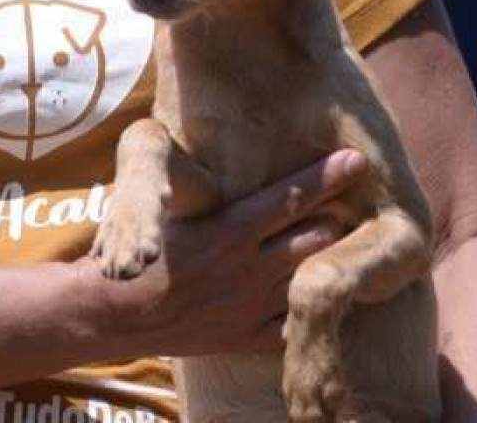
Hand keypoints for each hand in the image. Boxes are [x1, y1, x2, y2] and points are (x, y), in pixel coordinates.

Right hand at [87, 149, 367, 357]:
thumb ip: (203, 187)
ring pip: (307, 278)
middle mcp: (246, 267)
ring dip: (330, 260)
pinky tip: (325, 297)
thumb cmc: (136, 251)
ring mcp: (249, 306)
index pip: (289, 197)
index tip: (357, 158)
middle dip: (339, 217)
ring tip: (352, 244)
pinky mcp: (243, 336)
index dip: (326, 177)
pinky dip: (310, 310)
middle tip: (362, 201)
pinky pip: (290, 326)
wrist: (114, 311)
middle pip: (312, 237)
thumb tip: (222, 140)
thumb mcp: (168, 210)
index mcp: (227, 230)